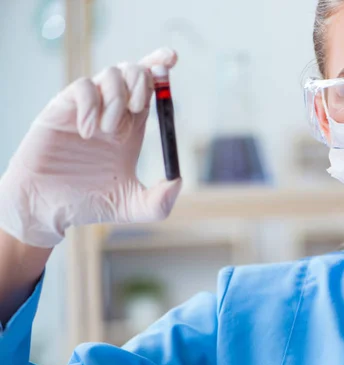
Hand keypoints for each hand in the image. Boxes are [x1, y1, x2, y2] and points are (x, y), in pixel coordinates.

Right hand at [0, 48, 181, 247]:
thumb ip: (159, 202)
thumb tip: (179, 182)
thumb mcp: (131, 206)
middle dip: (143, 80)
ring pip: (110, 74)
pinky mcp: (62, 109)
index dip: (160, 69)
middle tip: (138, 108)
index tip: (173, 60)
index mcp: (131, 128)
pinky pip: (83, 88)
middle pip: (133, 72)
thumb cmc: (88, 204)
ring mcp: (87, 109)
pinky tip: (87, 132)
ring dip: (118, 98)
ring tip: (108, 131)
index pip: (149, 89)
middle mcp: (111, 113)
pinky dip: (92, 105)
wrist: (48, 210)